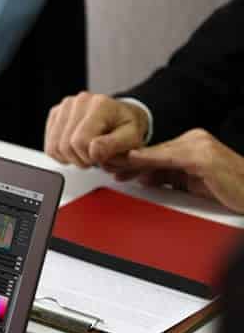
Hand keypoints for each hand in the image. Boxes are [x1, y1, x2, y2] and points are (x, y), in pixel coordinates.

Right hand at [44, 92, 148, 167]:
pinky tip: (75, 149)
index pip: (81, 142)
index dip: (91, 157)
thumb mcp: (132, 138)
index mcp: (100, 105)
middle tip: (94, 156)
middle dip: (81, 158)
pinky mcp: (55, 114)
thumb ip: (114, 145)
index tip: (102, 156)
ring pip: (54, 148)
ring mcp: (65, 106)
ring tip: (85, 152)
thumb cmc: (126, 127)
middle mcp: (80, 101)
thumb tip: (94, 151)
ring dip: (70, 158)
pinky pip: (49, 146)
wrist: (121, 116)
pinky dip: (62, 154)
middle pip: (65, 146)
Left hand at [116, 129, 243, 213]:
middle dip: (128, 160)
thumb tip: (142, 176)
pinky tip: (134, 160)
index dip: (131, 160)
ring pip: (159, 153)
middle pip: (154, 151)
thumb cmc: (228, 191)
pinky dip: (151, 159)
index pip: (155, 152)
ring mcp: (201, 147)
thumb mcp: (190, 184)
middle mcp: (195, 141)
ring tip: (112, 165)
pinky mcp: (205, 158)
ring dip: (134, 160)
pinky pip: (172, 158)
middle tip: (104, 165)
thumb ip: (167, 177)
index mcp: (191, 146)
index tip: (110, 164)